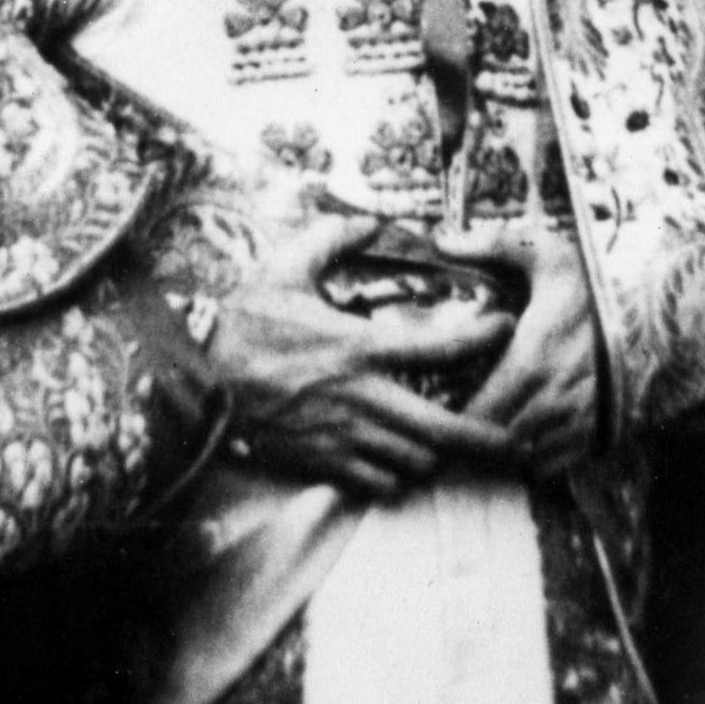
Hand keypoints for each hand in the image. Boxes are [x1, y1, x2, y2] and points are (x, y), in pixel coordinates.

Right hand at [211, 216, 515, 496]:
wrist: (195, 381)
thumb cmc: (242, 324)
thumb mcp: (285, 267)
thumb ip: (332, 238)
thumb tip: (368, 221)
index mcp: (360, 348)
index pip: (442, 347)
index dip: (483, 339)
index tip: (503, 328)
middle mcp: (362, 398)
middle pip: (443, 430)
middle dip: (484, 435)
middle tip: (510, 433)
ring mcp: (345, 437)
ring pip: (415, 461)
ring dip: (437, 452)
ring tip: (446, 437)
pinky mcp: (324, 463)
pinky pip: (379, 482)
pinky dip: (398, 474)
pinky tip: (400, 458)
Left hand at [438, 222, 598, 476]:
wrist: (662, 318)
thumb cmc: (597, 286)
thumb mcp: (548, 254)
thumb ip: (493, 245)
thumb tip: (441, 241)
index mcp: (533, 360)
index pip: (478, 413)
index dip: (453, 416)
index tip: (439, 405)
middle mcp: (553, 399)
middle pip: (494, 442)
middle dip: (468, 438)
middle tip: (447, 425)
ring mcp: (576, 422)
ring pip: (519, 459)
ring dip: (495, 452)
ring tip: (476, 434)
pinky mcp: (594, 436)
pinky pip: (548, 467)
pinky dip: (526, 461)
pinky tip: (514, 440)